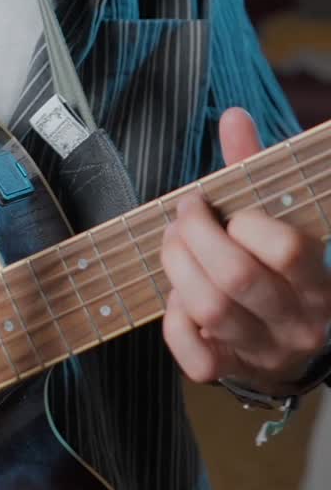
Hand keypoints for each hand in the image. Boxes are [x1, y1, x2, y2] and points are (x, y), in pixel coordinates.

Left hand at [161, 108, 330, 390]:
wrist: (295, 343)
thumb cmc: (278, 264)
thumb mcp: (277, 215)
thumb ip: (255, 168)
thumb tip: (233, 117)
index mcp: (317, 279)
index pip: (289, 249)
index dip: (247, 222)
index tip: (222, 206)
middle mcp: (297, 321)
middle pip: (237, 277)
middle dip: (195, 235)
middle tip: (184, 215)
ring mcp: (264, 350)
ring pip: (210, 310)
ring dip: (178, 268)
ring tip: (173, 244)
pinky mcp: (232, 372)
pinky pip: (196, 358)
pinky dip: (176, 324)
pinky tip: (178, 299)